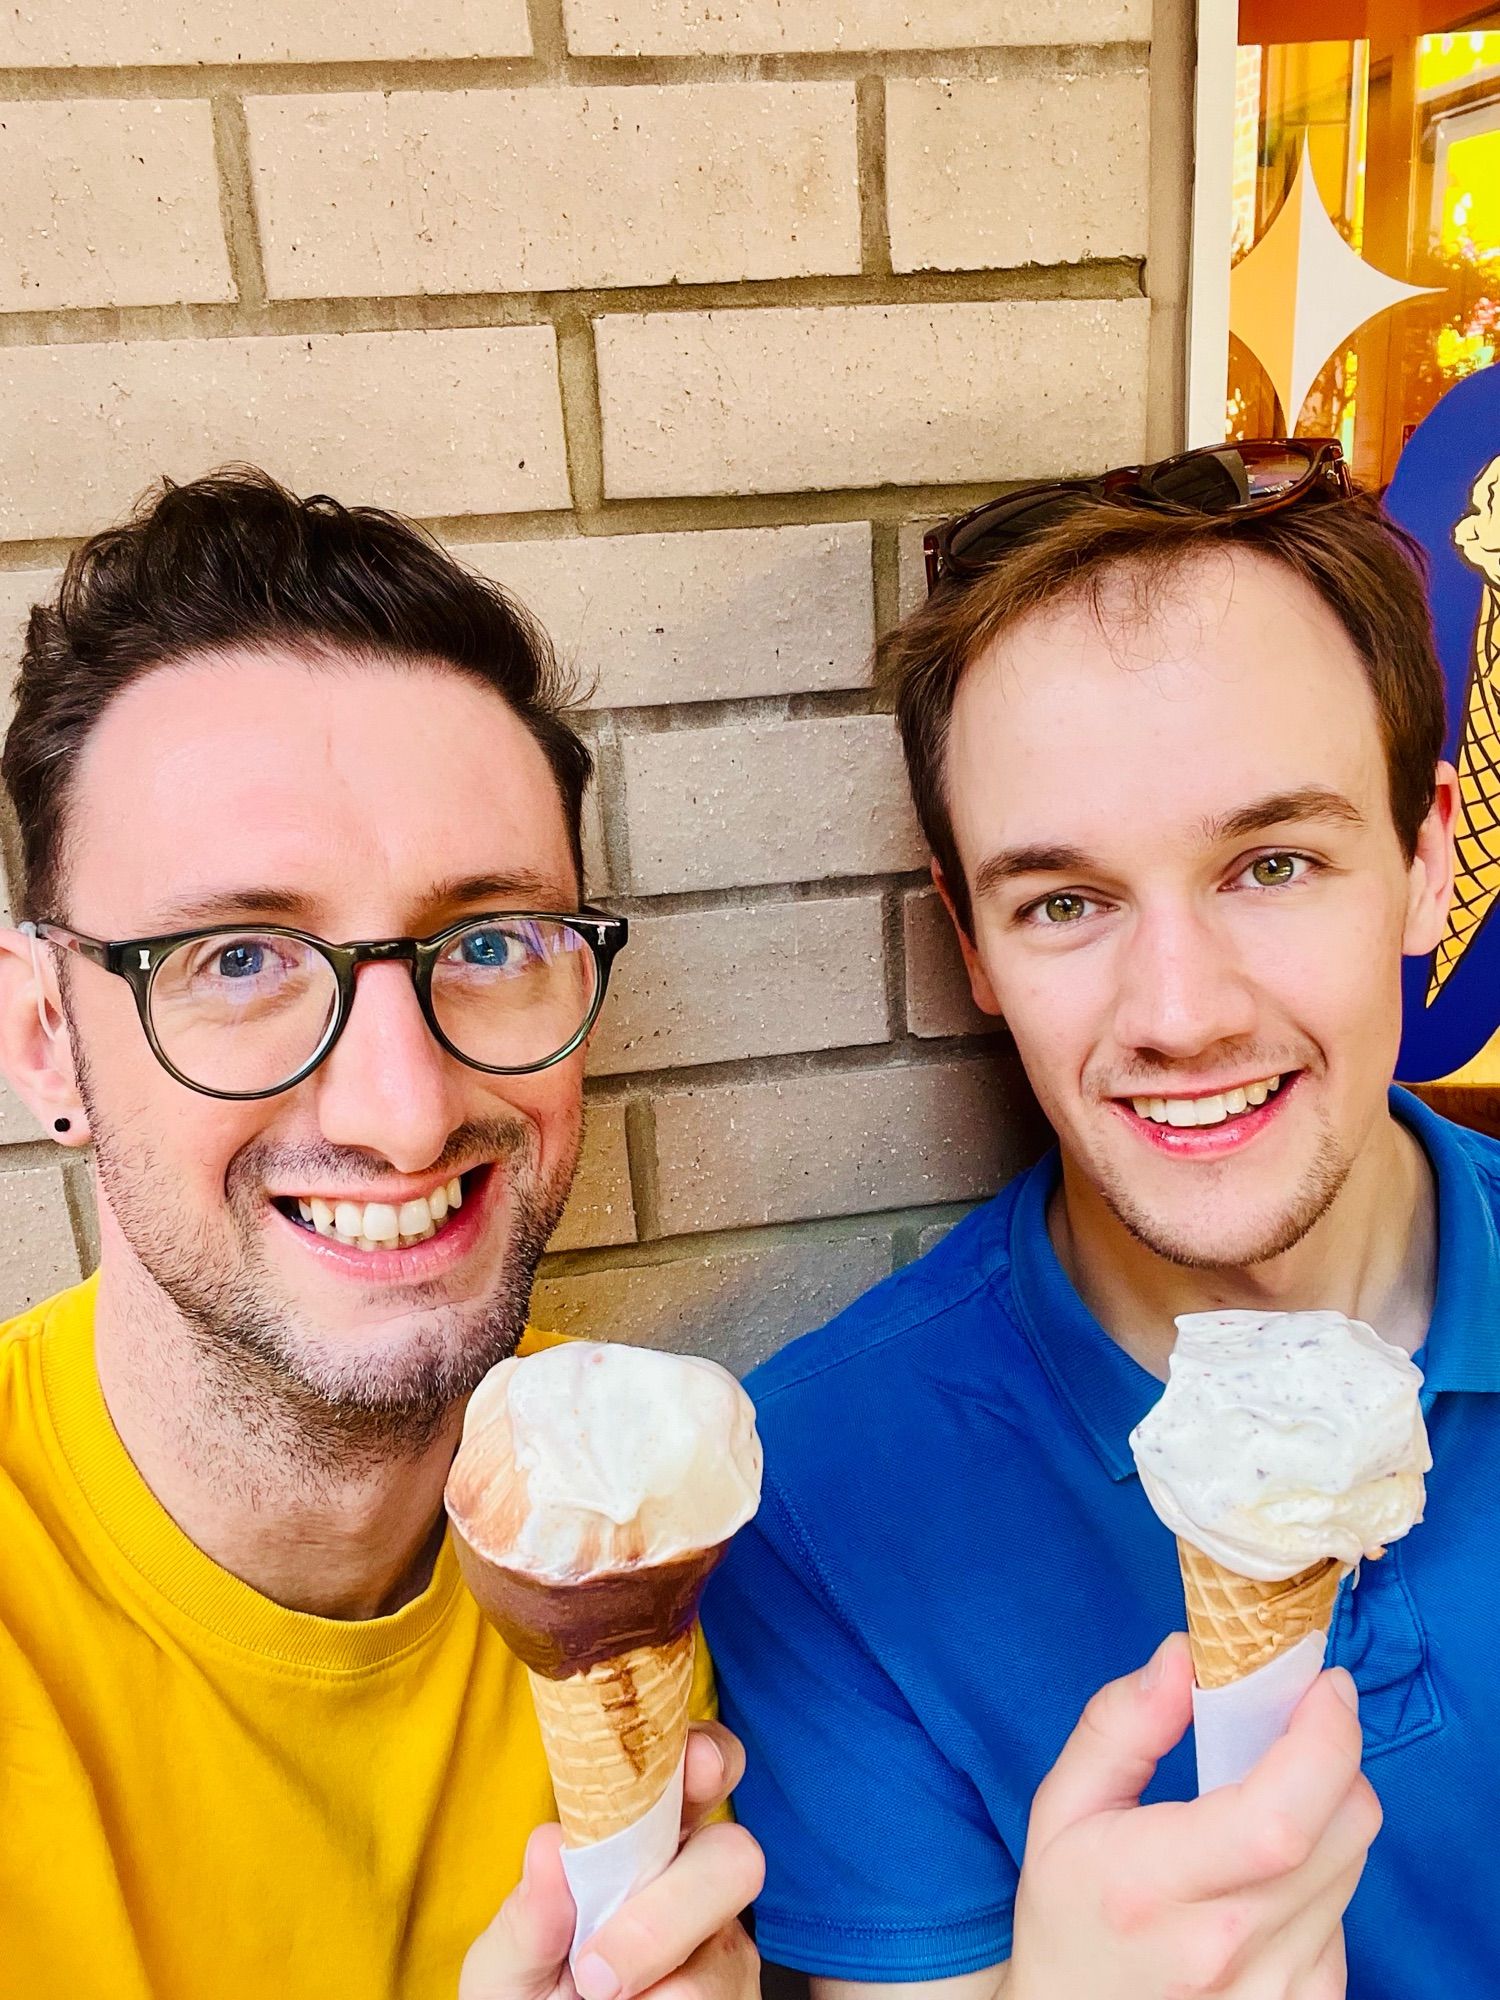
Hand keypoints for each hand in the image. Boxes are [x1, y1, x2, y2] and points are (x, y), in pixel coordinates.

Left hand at [461, 1721, 763, 1999]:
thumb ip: (528, 1916)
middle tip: (595, 1973)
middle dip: (665, 1916)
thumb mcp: (506, 1965)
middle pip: (734, 1857)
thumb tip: (550, 1845)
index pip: (695, 1770)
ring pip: (723, 1952)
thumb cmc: (524, 1999)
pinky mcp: (737, 1998)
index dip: (706, 1757)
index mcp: (643, 1838)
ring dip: (654, 1988)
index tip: (695, 1766)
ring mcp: (723, 1944)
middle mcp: (697, 1880)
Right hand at [1006, 1633, 1380, 1999]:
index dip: (1323, 1743)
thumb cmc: (1070, 1914)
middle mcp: (1223, 1949)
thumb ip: (1119, 1726)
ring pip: (1352, 1864)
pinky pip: (1346, 1912)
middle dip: (1336, 1757)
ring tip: (1264, 1803)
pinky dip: (1323, 1870)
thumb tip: (1183, 1655)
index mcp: (1150, 1886)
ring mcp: (1274, 1990)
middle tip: (1296, 1726)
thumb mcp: (1061, 1808)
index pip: (1276, 1820)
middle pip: (1339, 1832)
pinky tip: (1266, 1873)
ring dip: (1328, 1811)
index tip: (1327, 1686)